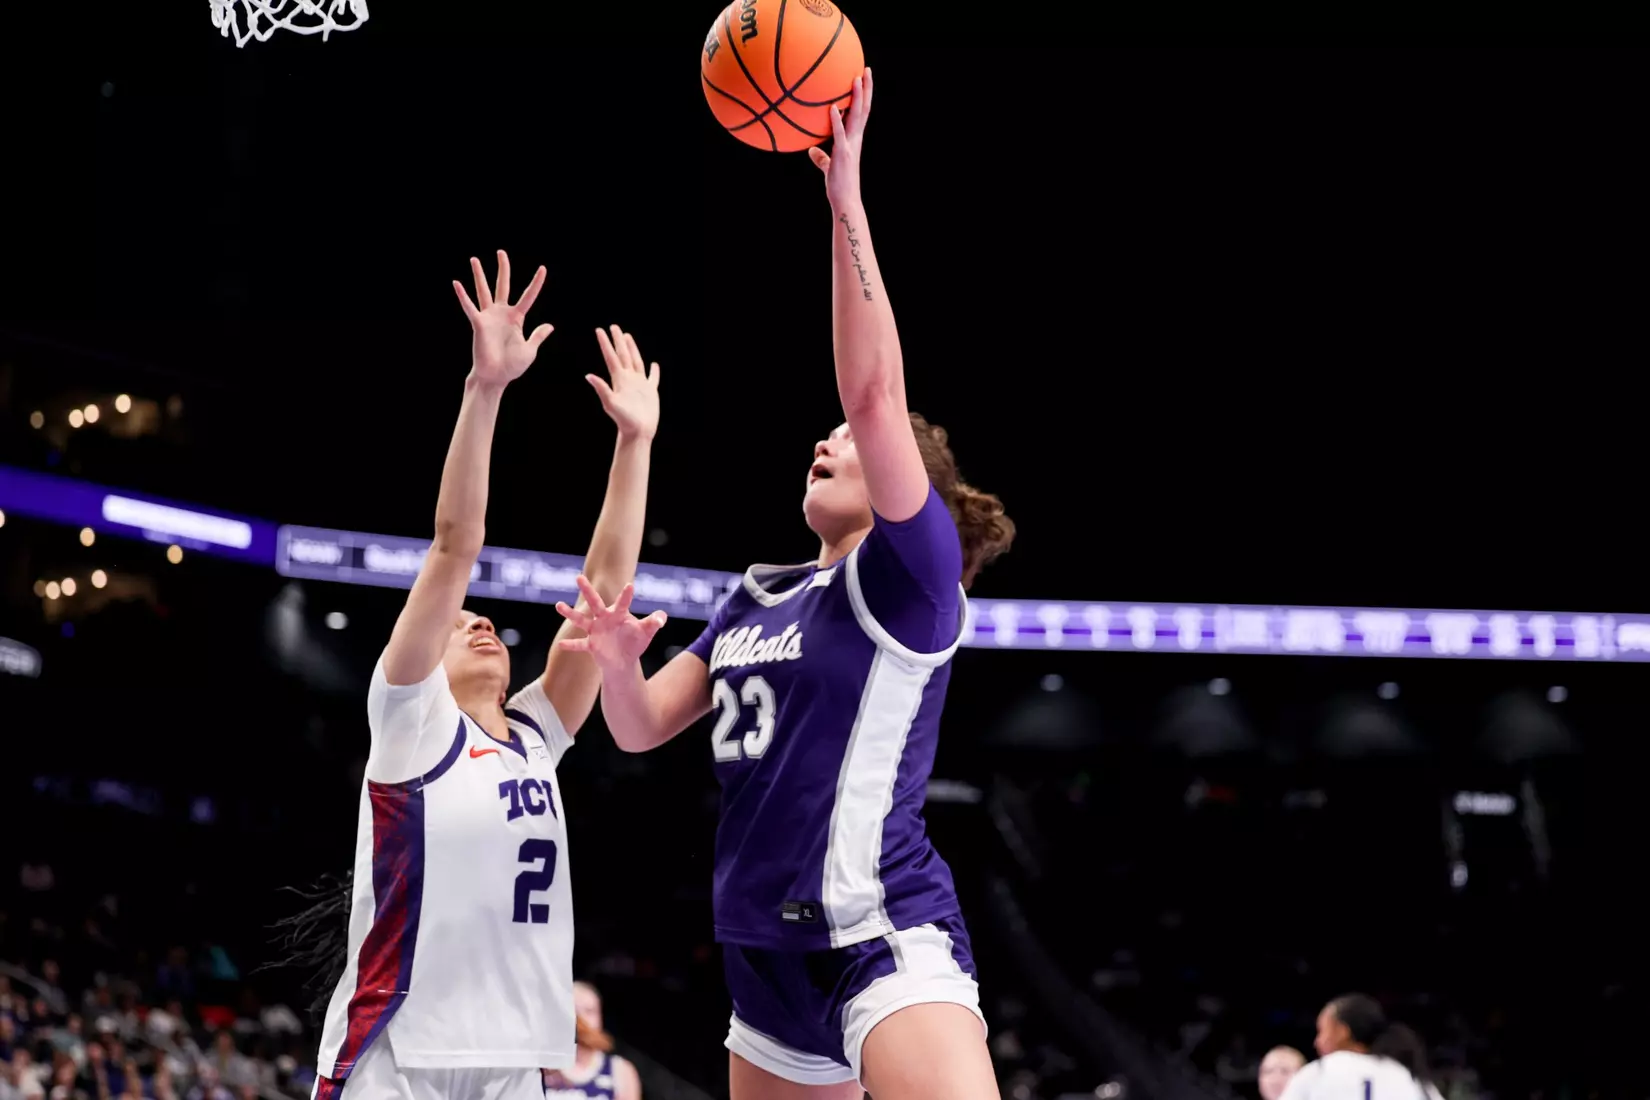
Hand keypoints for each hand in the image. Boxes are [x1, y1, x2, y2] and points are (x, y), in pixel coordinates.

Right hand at [452, 250, 552, 387]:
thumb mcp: (530, 350)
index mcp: (517, 318)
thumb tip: (550, 326)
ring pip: (484, 291)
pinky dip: (463, 296)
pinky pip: (470, 307)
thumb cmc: (512, 366)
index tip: (543, 268)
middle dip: (503, 268)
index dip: (536, 283)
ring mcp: (489, 317)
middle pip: (503, 285)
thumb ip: (538, 336)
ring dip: (479, 275)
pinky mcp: (479, 324)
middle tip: (501, 251)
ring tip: (475, 259)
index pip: (528, 296)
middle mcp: (502, 313)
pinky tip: (456, 283)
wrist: (496, 377)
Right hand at [555, 574, 667, 668]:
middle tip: (579, 577)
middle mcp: (604, 619)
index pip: (623, 603)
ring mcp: (596, 631)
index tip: (630, 586)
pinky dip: (571, 645)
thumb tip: (662, 619)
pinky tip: (561, 644)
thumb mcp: (647, 632)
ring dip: (570, 613)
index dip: (626, 595)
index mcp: (618, 614)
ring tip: (558, 605)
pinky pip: (579, 644)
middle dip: (587, 590)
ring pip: (581, 620)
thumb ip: (654, 622)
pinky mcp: (591, 645)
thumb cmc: (635, 642)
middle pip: (595, 602)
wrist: (623, 660)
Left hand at [588, 325, 660, 440]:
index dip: (605, 344)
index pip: (611, 357)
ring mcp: (639, 385)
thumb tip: (588, 376)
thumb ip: (601, 389)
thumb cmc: (624, 420)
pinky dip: (653, 371)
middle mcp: (628, 379)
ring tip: (628, 337)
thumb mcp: (611, 403)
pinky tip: (654, 365)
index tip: (599, 330)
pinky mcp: (650, 392)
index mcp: (619, 380)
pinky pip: (652, 378)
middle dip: (618, 341)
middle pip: (623, 355)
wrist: (637, 432)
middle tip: (614, 326)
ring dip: (632, 349)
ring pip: (636, 361)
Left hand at [807, 67, 872, 205]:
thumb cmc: (838, 185)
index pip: (862, 112)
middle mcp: (856, 139)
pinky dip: (837, 120)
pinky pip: (840, 133)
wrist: (845, 200)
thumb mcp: (829, 167)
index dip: (865, 95)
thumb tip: (811, 150)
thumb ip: (821, 157)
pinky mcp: (842, 154)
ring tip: (855, 79)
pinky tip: (832, 107)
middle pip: (864, 109)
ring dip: (856, 97)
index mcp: (854, 140)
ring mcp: (850, 146)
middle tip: (866, 69)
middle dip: (866, 89)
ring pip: (856, 117)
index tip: (864, 78)